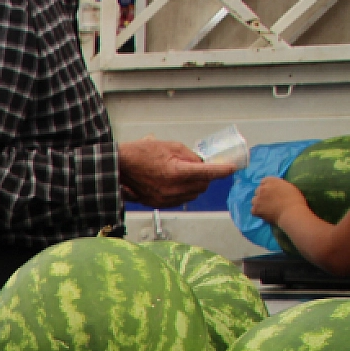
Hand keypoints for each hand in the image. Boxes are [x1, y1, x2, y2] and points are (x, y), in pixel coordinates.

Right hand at [117, 137, 239, 207]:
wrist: (119, 166)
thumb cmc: (141, 153)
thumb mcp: (170, 146)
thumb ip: (190, 156)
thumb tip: (201, 163)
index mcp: (177, 171)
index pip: (208, 172)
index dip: (222, 170)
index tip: (231, 168)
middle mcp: (173, 188)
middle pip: (203, 186)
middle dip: (205, 178)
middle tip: (199, 168)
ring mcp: (165, 198)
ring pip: (193, 195)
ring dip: (194, 186)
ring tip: (184, 176)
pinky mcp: (158, 203)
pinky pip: (180, 201)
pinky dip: (183, 193)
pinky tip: (175, 184)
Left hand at [251, 176, 308, 225]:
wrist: (292, 212)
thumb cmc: (295, 200)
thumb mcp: (288, 187)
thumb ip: (278, 186)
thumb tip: (274, 190)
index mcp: (272, 181)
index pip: (264, 181)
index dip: (267, 187)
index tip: (270, 192)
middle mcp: (262, 188)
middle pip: (258, 191)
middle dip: (262, 195)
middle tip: (269, 202)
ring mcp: (257, 199)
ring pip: (254, 200)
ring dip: (259, 203)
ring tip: (268, 209)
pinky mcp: (255, 209)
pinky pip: (254, 210)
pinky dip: (258, 212)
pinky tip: (266, 214)